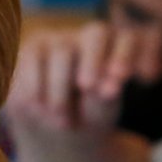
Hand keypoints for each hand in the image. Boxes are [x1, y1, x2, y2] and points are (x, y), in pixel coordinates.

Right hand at [7, 21, 155, 135]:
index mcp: (119, 49)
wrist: (52, 126)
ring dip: (61, 90)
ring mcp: (60, 40)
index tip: (124, 78)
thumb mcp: (100, 112)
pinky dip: (35, 87)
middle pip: (96, 34)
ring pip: (62, 52)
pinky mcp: (32, 50)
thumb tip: (105, 91)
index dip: (124, 55)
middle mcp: (90, 38)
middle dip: (93, 60)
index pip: (128, 39)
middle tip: (87, 87)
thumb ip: (104, 100)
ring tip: (63, 123)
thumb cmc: (87, 115)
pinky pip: (33, 60)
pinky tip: (37, 108)